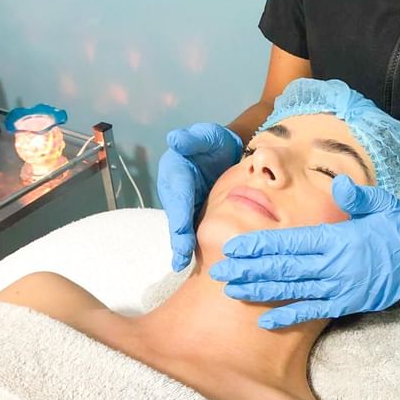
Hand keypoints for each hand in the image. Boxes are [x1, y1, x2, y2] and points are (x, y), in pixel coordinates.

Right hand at [157, 123, 242, 270]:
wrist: (224, 153)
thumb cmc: (214, 143)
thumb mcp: (206, 136)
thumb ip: (192, 139)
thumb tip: (175, 139)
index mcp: (176, 170)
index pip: (178, 192)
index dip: (179, 211)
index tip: (182, 229)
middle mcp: (175, 189)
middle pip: (176, 214)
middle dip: (178, 236)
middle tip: (181, 257)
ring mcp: (183, 202)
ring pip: (182, 225)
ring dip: (181, 245)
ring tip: (182, 263)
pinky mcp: (192, 212)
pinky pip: (190, 228)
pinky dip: (190, 244)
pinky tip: (190, 261)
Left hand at [209, 175, 399, 328]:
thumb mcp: (383, 204)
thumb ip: (357, 197)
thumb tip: (339, 184)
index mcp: (339, 238)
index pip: (290, 242)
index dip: (259, 245)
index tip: (234, 246)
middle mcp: (336, 265)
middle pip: (283, 268)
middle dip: (249, 269)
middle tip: (219, 271)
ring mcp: (340, 288)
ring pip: (292, 291)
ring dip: (260, 291)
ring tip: (232, 291)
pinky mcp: (347, 304)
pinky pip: (312, 312)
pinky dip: (288, 317)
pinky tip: (265, 321)